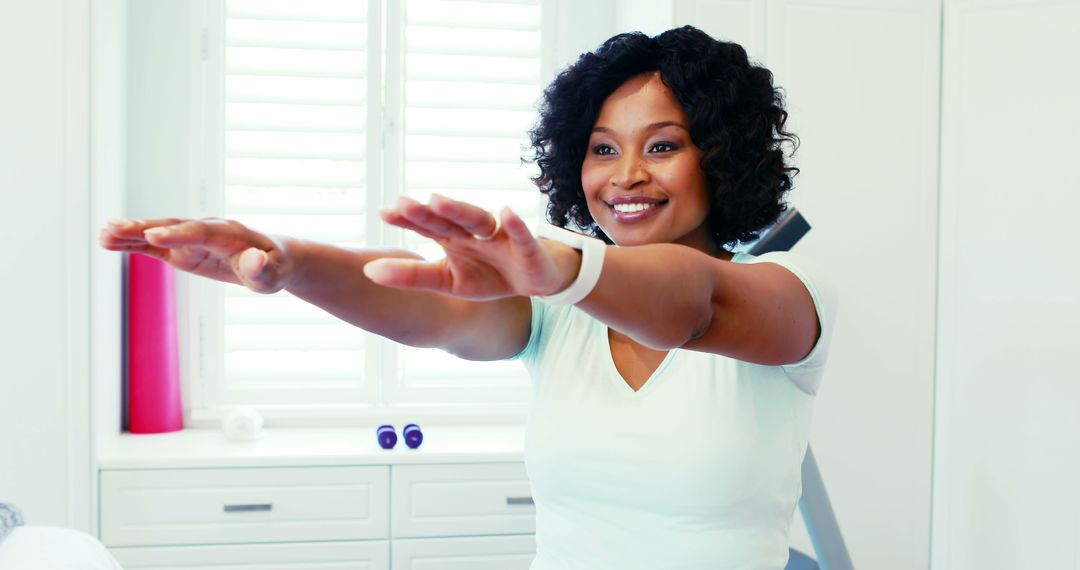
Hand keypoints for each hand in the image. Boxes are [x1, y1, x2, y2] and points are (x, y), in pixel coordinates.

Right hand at [98, 217, 295, 293]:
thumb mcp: (274, 274)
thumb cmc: (274, 267)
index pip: (201, 232)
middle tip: (114, 227)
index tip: (153, 235)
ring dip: (131, 233)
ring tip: (102, 234)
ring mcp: (190, 239)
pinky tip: (108, 242)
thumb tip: (254, 261)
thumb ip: (262, 269)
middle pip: (172, 226)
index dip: (178, 234)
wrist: (272, 259)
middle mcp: (206, 230)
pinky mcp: (181, 250)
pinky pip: (153, 246)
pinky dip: (132, 243)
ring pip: (157, 233)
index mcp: (229, 234)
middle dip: (144, 227)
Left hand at [364, 195, 579, 299]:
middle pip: (449, 219)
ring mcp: (501, 236)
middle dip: (429, 212)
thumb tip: (367, 271)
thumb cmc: (488, 275)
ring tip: (439, 201)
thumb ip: (411, 276)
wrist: (536, 279)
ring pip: (479, 220)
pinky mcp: (528, 248)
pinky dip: (515, 224)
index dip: (408, 219)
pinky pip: (521, 235)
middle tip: (405, 203)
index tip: (383, 213)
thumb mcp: (447, 281)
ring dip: (461, 210)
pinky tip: (506, 212)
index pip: (427, 225)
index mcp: (454, 237)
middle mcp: (474, 231)